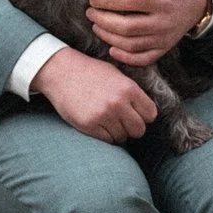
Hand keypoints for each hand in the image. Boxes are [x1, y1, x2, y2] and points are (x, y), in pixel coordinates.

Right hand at [30, 47, 156, 141]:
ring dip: (117, 132)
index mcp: (128, 88)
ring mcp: (103, 115)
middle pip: (139, 130)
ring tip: (107, 120)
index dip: (144, 115)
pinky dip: (105, 135)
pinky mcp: (89, 125)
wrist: (61, 72)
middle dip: (132, 127)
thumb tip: (146, 112)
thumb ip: (132, 93)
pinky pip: (107, 140)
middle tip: (122, 121)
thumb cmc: (90, 72)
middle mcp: (118, 103)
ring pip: (123, 137)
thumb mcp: (117, 75)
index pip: (150, 114)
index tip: (136, 114)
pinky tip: (98, 123)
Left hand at [87, 0, 210, 66]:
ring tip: (96, 26)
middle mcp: (163, 23)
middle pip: (128, 27)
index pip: (133, 2)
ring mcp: (163, 39)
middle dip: (104, 21)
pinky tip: (111, 48)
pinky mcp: (162, 50)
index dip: (110, 1)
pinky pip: (142, 59)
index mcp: (164, 3)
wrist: (197, 9)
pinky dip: (125, 57)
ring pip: (131, 44)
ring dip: (109, 37)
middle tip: (90, 13)